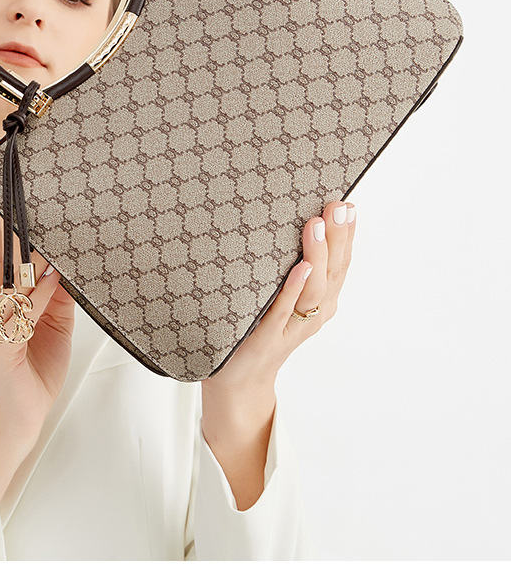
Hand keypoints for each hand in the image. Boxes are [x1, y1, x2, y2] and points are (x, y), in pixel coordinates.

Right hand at [0, 194, 75, 453]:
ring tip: (10, 221)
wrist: (20, 418)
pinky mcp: (3, 346)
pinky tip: (51, 278)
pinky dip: (39, 295)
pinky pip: (23, 313)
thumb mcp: (51, 325)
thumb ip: (55, 295)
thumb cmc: (32, 371)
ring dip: (7, 251)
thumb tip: (65, 266)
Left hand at [201, 200, 355, 397]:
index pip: (340, 264)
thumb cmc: (255, 330)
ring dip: (317, 256)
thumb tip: (286, 223)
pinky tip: (300, 268)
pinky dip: (294, 288)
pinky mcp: (269, 336)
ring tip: (316, 226)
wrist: (236, 379)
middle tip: (337, 206)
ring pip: (314, 289)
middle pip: (332, 273)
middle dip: (337, 237)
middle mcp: (314, 314)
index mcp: (320, 302)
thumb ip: (286, 266)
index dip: (346, 236)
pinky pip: (284, 310)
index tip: (348, 206)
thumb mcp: (277, 294)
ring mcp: (293, 326)